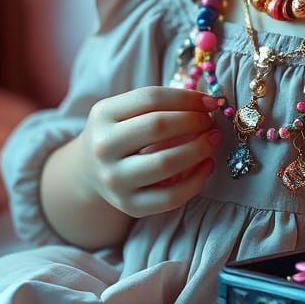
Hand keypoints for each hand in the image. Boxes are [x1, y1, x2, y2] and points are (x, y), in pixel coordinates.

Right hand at [79, 87, 223, 218]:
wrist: (90, 170)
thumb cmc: (120, 133)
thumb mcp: (125, 110)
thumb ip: (160, 104)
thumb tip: (207, 103)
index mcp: (103, 114)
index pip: (151, 98)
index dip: (186, 98)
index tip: (210, 101)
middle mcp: (103, 147)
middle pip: (158, 127)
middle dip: (194, 121)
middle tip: (210, 122)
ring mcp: (114, 179)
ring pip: (166, 163)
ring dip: (199, 148)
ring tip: (214, 139)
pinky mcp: (129, 205)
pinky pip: (171, 197)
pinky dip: (197, 180)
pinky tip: (208, 165)